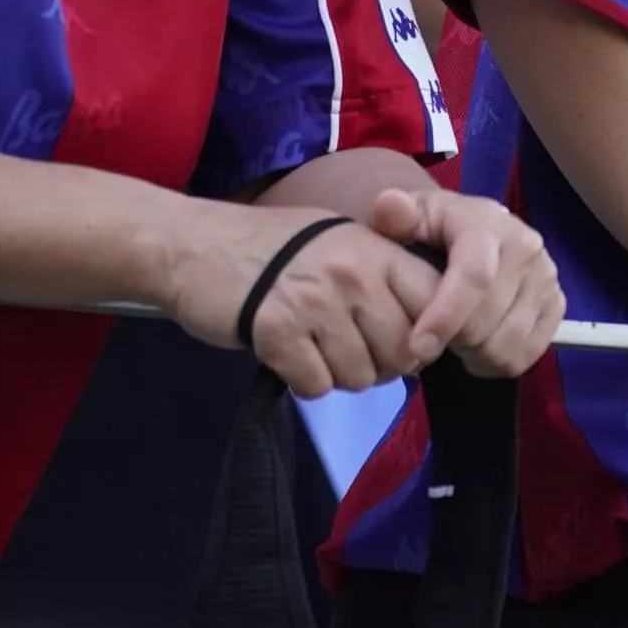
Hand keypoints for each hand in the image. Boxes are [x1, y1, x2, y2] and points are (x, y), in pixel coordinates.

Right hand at [181, 203, 443, 397]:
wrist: (193, 246)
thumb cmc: (270, 246)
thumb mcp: (337, 241)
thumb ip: (380, 276)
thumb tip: (422, 330)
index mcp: (374, 248)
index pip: (434, 303)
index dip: (423, 334)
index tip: (400, 340)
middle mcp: (352, 274)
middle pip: (402, 352)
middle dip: (380, 365)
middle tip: (347, 351)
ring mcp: (315, 303)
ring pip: (360, 376)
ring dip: (337, 374)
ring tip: (312, 347)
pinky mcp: (277, 333)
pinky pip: (316, 386)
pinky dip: (303, 381)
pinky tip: (287, 355)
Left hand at [352, 177, 564, 379]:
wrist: (474, 233)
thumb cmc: (433, 231)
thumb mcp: (408, 218)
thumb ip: (394, 216)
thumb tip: (390, 207)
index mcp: (487, 224)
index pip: (474, 276)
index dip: (445, 317)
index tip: (416, 347)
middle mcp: (526, 246)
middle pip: (489, 318)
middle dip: (453, 340)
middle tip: (431, 340)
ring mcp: (546, 275)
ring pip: (509, 342)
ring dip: (475, 354)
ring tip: (455, 342)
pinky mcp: (557, 302)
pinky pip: (529, 353)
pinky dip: (500, 362)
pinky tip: (479, 349)